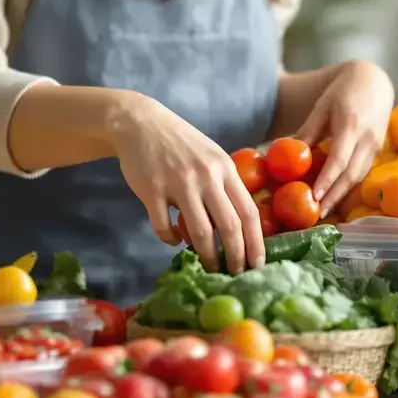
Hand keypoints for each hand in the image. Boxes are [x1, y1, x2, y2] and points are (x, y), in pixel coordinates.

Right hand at [108, 91, 262, 273]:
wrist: (140, 122)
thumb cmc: (181, 143)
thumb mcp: (211, 156)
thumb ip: (224, 186)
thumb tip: (238, 226)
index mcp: (225, 168)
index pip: (249, 212)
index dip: (255, 243)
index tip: (257, 264)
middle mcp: (206, 176)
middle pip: (229, 226)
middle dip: (235, 257)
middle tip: (235, 274)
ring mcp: (178, 183)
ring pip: (199, 231)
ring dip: (207, 255)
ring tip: (209, 267)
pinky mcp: (152, 189)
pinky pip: (164, 226)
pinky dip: (170, 239)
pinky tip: (173, 241)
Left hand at [296, 60, 393, 215]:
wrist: (374, 81)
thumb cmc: (343, 91)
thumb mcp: (322, 106)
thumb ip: (309, 131)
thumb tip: (289, 153)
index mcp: (352, 125)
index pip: (340, 159)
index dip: (327, 180)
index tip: (315, 196)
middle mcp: (367, 138)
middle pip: (351, 174)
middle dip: (335, 196)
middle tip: (318, 213)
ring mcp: (375, 145)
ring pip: (358, 176)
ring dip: (342, 195)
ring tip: (324, 209)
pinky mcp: (377, 150)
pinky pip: (362, 171)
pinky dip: (348, 185)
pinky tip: (335, 194)